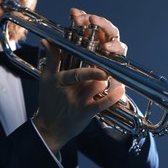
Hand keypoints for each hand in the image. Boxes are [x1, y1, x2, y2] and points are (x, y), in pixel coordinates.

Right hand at [34, 9, 128, 152]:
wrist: (50, 128)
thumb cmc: (48, 101)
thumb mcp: (46, 78)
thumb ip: (52, 58)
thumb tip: (47, 40)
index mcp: (59, 81)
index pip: (75, 74)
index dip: (89, 70)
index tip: (99, 65)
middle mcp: (70, 92)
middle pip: (91, 77)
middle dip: (98, 71)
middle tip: (103, 67)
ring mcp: (80, 103)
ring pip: (99, 86)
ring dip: (103, 81)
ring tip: (103, 78)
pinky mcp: (87, 113)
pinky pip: (103, 104)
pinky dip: (113, 97)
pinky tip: (121, 90)